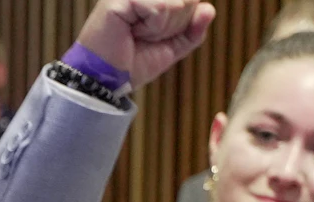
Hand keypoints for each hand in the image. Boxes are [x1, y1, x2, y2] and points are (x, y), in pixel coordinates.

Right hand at [75, 0, 215, 89]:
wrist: (105, 81)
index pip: (191, 1)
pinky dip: (152, 27)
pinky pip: (159, 7)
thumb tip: (209, 9)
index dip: (182, 22)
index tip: (157, 35)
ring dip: (162, 28)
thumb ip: (193, 30)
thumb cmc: (132, 63)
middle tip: (146, 36)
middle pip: (188, 0)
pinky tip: (132, 31)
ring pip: (177, 2)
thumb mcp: (172, 48)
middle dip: (174, 26)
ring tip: (138, 34)